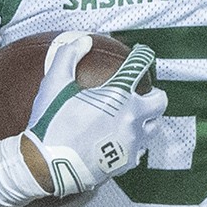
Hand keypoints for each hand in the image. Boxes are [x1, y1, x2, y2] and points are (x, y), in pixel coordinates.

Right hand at [22, 35, 164, 197]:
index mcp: (118, 95)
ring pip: (152, 127)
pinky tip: (121, 140)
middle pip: (159, 101)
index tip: (142, 53)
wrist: (48, 166)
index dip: (142, 56)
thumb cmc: (50, 122)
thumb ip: (68, 57)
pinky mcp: (127, 161)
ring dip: (146, 120)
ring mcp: (132, 142)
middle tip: (143, 93)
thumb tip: (84, 41)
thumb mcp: (54, 84)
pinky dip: (133, 143)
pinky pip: (139, 149)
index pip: (139, 67)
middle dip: (154, 95)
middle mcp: (132, 118)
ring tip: (132, 118)